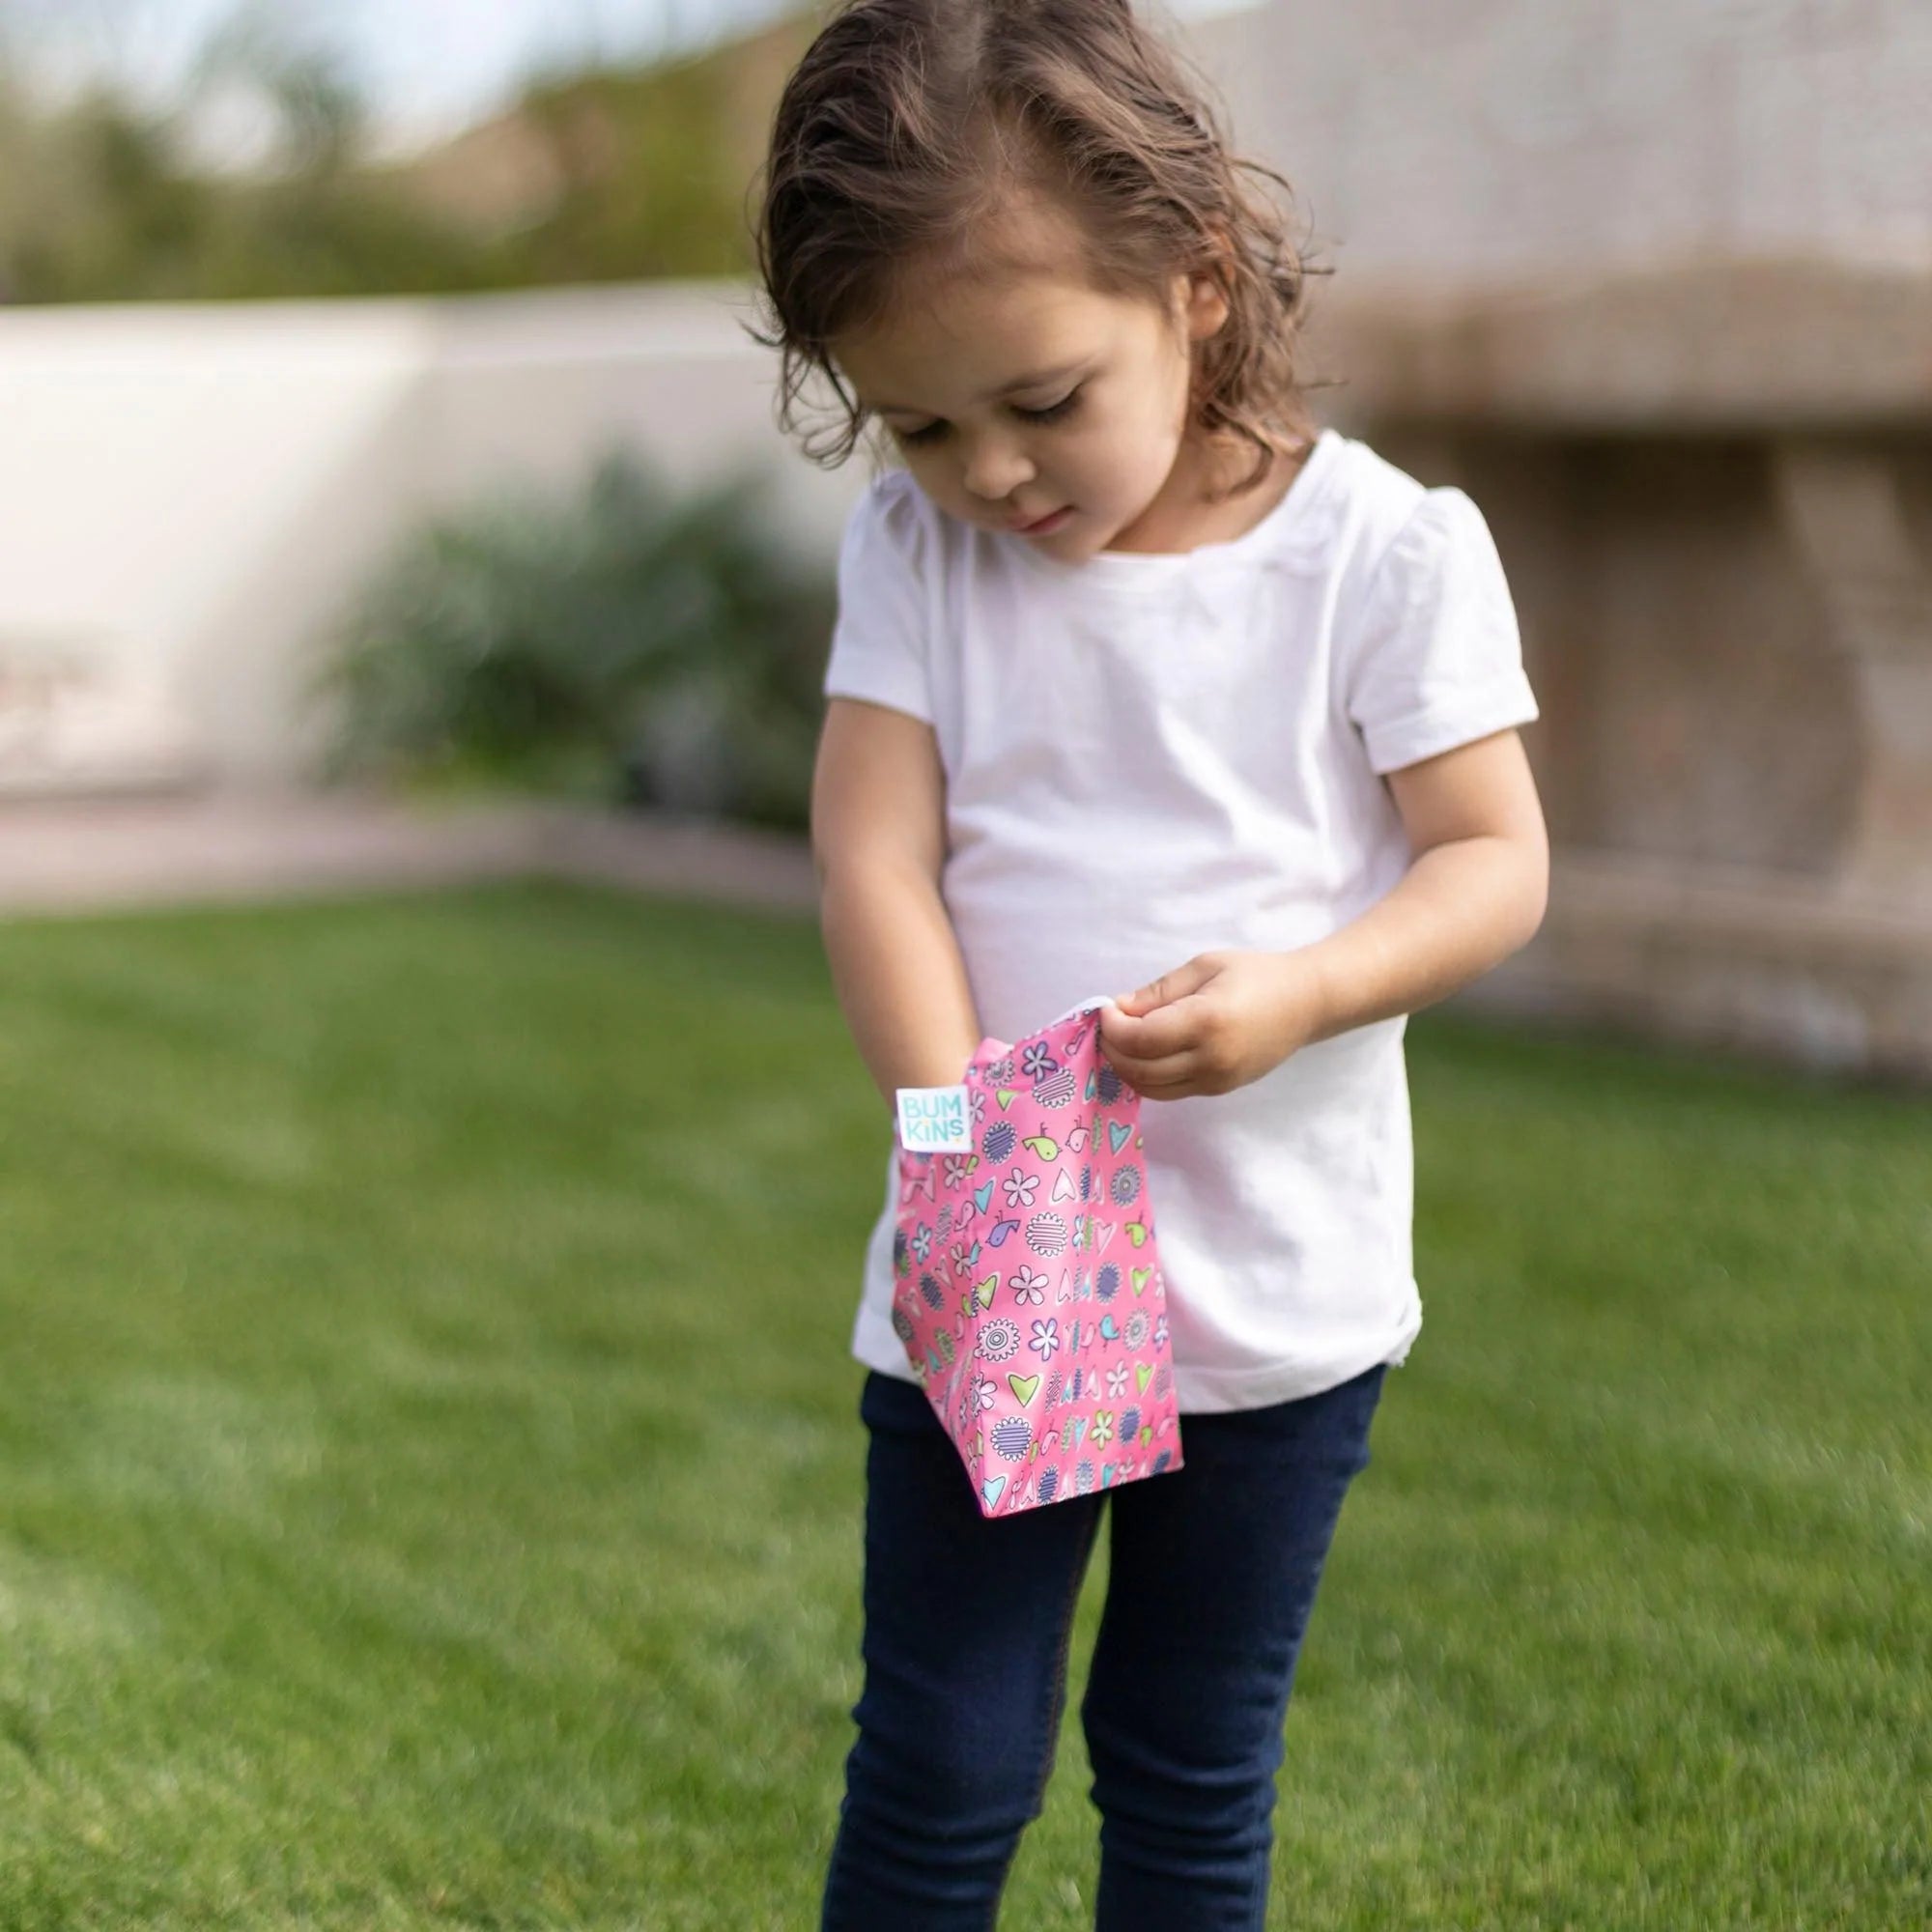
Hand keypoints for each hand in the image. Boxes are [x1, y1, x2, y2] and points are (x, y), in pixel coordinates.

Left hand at [1097, 949, 1325, 1100]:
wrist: (1306, 1003)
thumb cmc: (1256, 975)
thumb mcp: (1204, 967)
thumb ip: (1159, 991)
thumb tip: (1119, 1009)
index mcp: (1206, 1022)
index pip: (1139, 1039)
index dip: (1112, 1027)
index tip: (1106, 1007)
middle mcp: (1211, 1059)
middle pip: (1139, 1069)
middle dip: (1113, 1048)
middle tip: (1108, 1024)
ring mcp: (1217, 1081)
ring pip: (1150, 1088)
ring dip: (1126, 1067)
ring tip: (1122, 1039)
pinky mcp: (1219, 1090)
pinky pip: (1170, 1091)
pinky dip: (1148, 1076)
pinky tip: (1145, 1053)